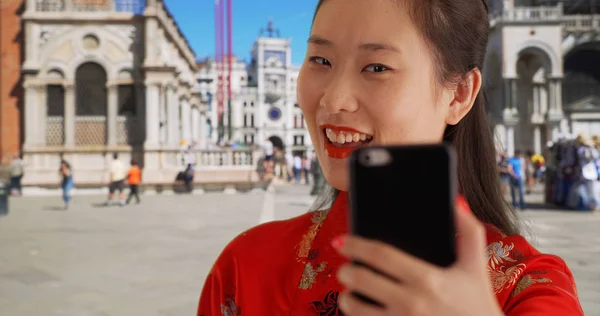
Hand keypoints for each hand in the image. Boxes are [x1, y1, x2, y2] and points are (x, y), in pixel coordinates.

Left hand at [333, 197, 503, 315]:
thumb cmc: (477, 303)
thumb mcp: (476, 266)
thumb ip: (468, 231)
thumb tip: (454, 202)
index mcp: (427, 278)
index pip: (381, 255)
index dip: (356, 244)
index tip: (341, 241)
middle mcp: (411, 302)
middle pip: (362, 279)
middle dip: (346, 270)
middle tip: (344, 267)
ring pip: (356, 308)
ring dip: (346, 297)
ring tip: (349, 292)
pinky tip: (361, 311)